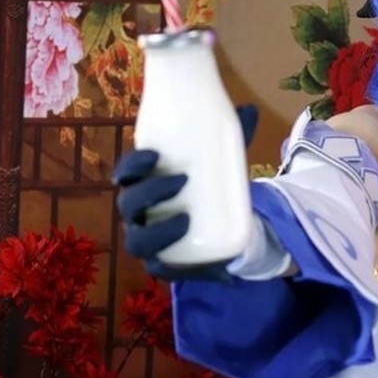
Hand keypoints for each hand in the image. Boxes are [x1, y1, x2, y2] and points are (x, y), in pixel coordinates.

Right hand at [111, 104, 257, 282]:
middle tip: (181, 181)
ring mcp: (146, 239)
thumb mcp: (221, 162)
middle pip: (129, 203)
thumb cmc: (210, 187)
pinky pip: (158, 268)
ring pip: (137, 239)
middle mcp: (137, 212)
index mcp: (142, 184)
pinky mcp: (162, 264)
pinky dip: (171, 266)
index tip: (155, 154)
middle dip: (148, 192)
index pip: (126, 172)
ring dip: (155, 230)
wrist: (221, 226)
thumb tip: (250, 110)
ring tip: (184, 220)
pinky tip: (178, 260)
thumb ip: (234, 137)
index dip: (133, 164)